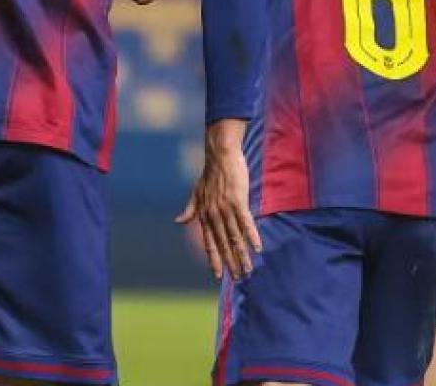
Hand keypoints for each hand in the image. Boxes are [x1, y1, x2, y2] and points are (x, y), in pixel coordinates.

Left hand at [174, 122, 260, 280]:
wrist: (219, 156)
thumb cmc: (210, 174)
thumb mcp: (196, 193)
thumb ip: (190, 209)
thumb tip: (178, 221)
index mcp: (204, 215)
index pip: (209, 243)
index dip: (213, 259)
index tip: (217, 275)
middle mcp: (214, 215)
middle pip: (223, 244)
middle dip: (230, 263)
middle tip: (238, 279)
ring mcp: (226, 209)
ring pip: (235, 237)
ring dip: (242, 255)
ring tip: (248, 269)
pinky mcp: (238, 201)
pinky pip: (246, 223)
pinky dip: (251, 236)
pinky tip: (257, 248)